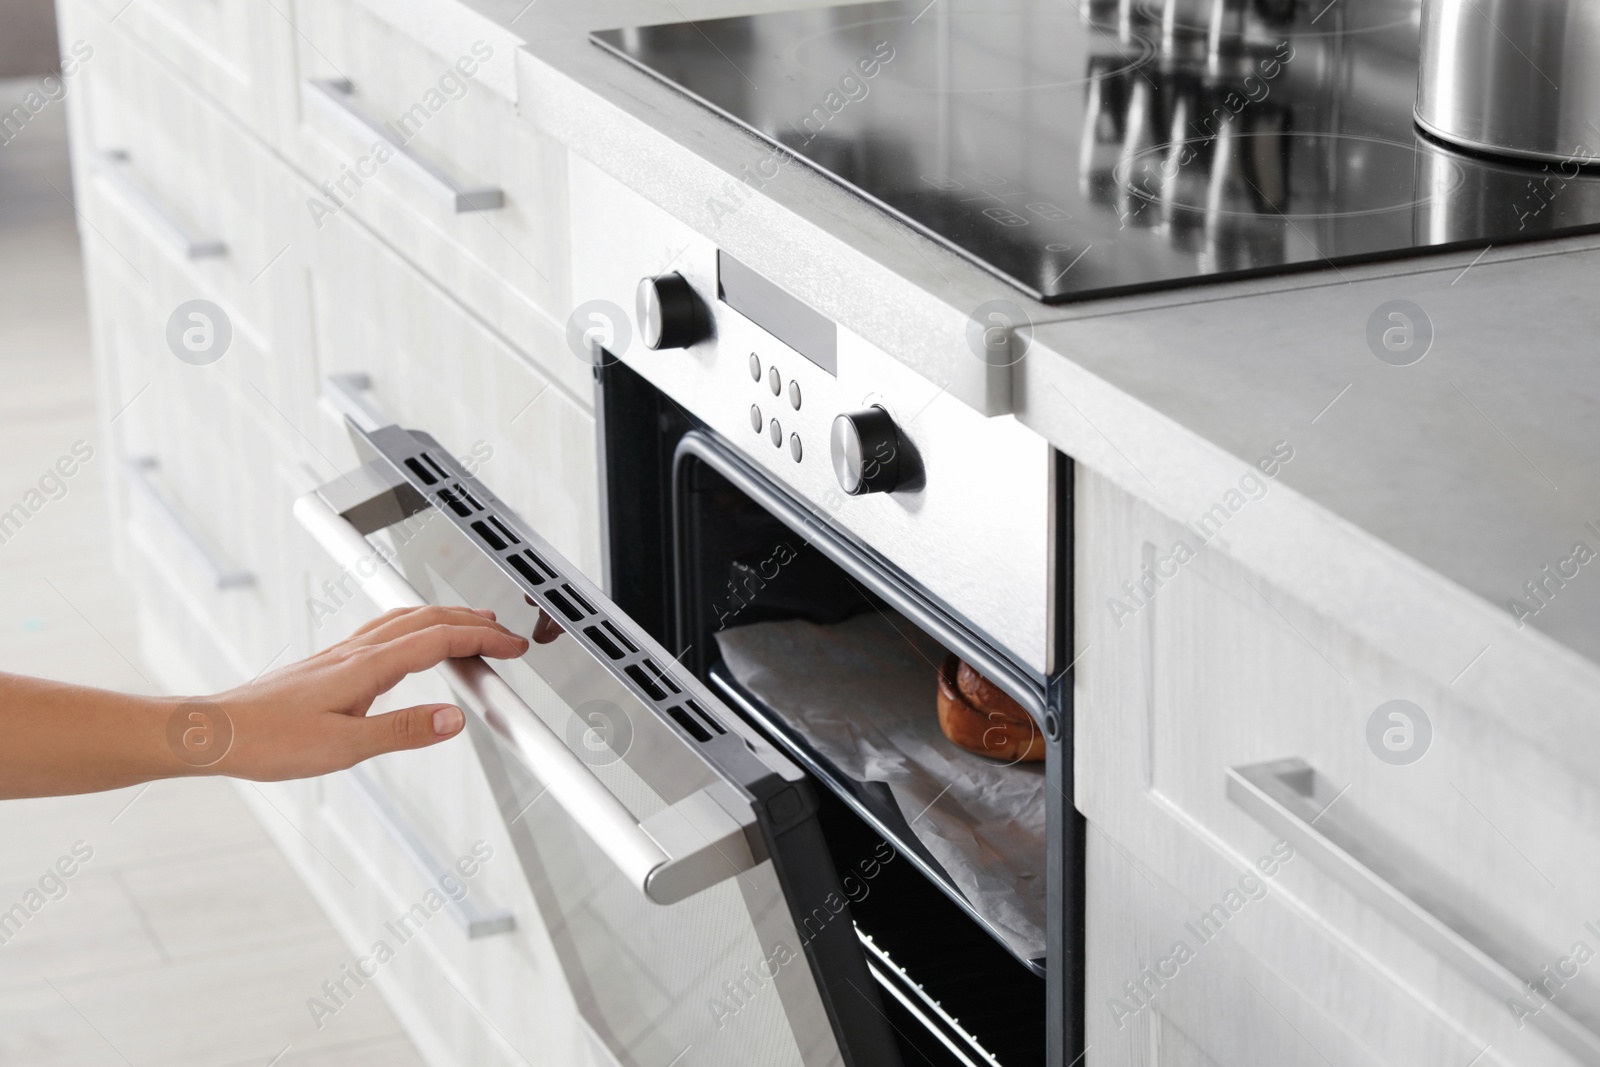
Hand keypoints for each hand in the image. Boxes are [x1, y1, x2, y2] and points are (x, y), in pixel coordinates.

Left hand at [197, 605, 529, 780]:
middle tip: (504, 634)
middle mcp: (356, 652)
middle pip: (427, 618)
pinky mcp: (329, 664)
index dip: (483, 639)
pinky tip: (411, 643)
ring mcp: (341, 654)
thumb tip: (453, 719)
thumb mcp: (344, 748)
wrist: (215, 732)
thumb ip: (403, 731)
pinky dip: (415, 626)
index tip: (512, 647)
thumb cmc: (267, 740)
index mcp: (367, 667)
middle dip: (473, 620)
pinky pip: (384, 630)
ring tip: (471, 626)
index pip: (440, 639)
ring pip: (405, 618)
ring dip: (445, 616)